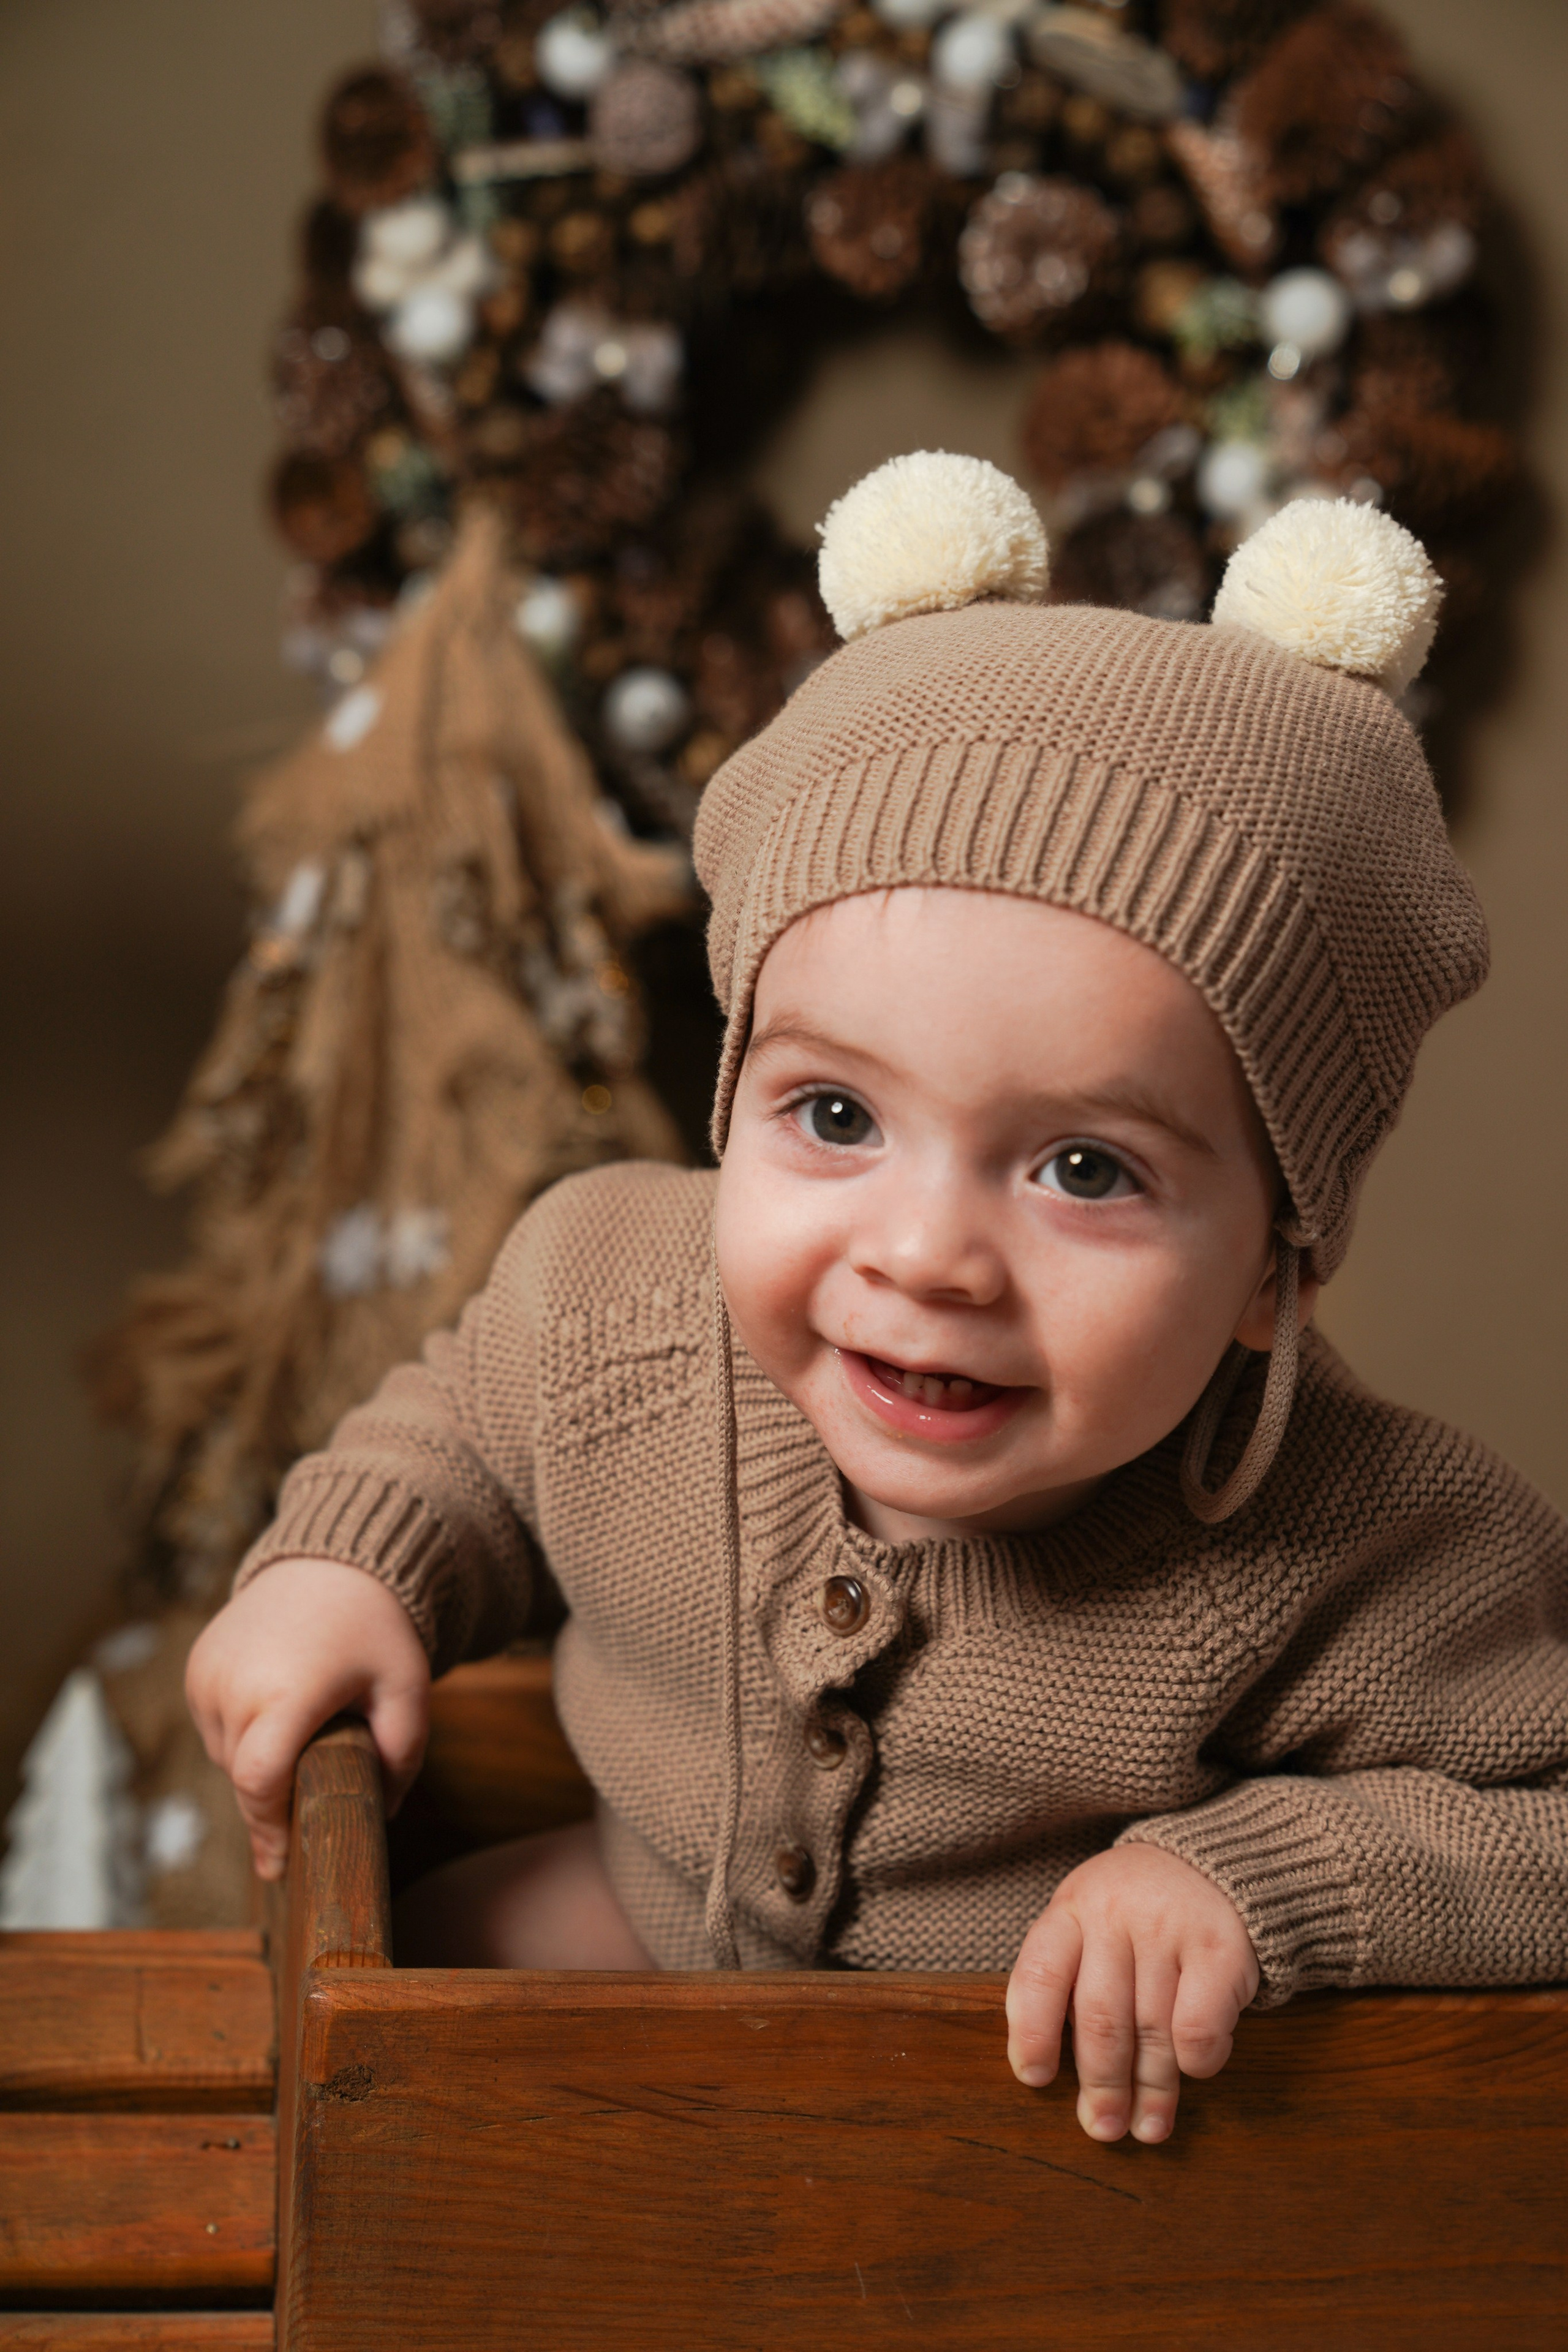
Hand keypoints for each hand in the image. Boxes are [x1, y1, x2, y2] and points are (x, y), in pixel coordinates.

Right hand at [186, 1558, 430, 1881]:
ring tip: (303, 1733)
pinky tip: (277, 1711)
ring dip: (258, 1762)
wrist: (332, 1558)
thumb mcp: (406, 1688)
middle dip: (277, 1796)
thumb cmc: (376, 1626)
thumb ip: (404, 1755)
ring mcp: (208, 1674)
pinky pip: (213, 1726)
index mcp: (286, 1692)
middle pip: (246, 1777)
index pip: (260, 1783)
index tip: (281, 1867)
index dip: (269, 1831)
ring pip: (226, 1756)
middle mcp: (235, 1685)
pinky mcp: (196, 1666)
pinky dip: (241, 1733)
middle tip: (314, 1790)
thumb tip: (385, 1813)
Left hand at [1005, 1845, 1258, 2144]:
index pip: (1038, 1976)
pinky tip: (1193, 2073)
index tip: (1034, 2080)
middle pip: (1098, 2016)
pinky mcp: (1221, 1946)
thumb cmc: (1137, 1913)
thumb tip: (1046, 2072)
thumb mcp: (1089, 1924)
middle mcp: (1115, 1913)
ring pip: (1151, 2029)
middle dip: (1100, 2083)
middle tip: (1102, 2128)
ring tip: (1148, 2127)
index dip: (1033, 2035)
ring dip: (1150, 2090)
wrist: (1214, 1863)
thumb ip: (1069, 1981)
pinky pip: (1200, 2024)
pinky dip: (1196, 2060)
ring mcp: (1169, 1927)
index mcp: (1072, 1908)